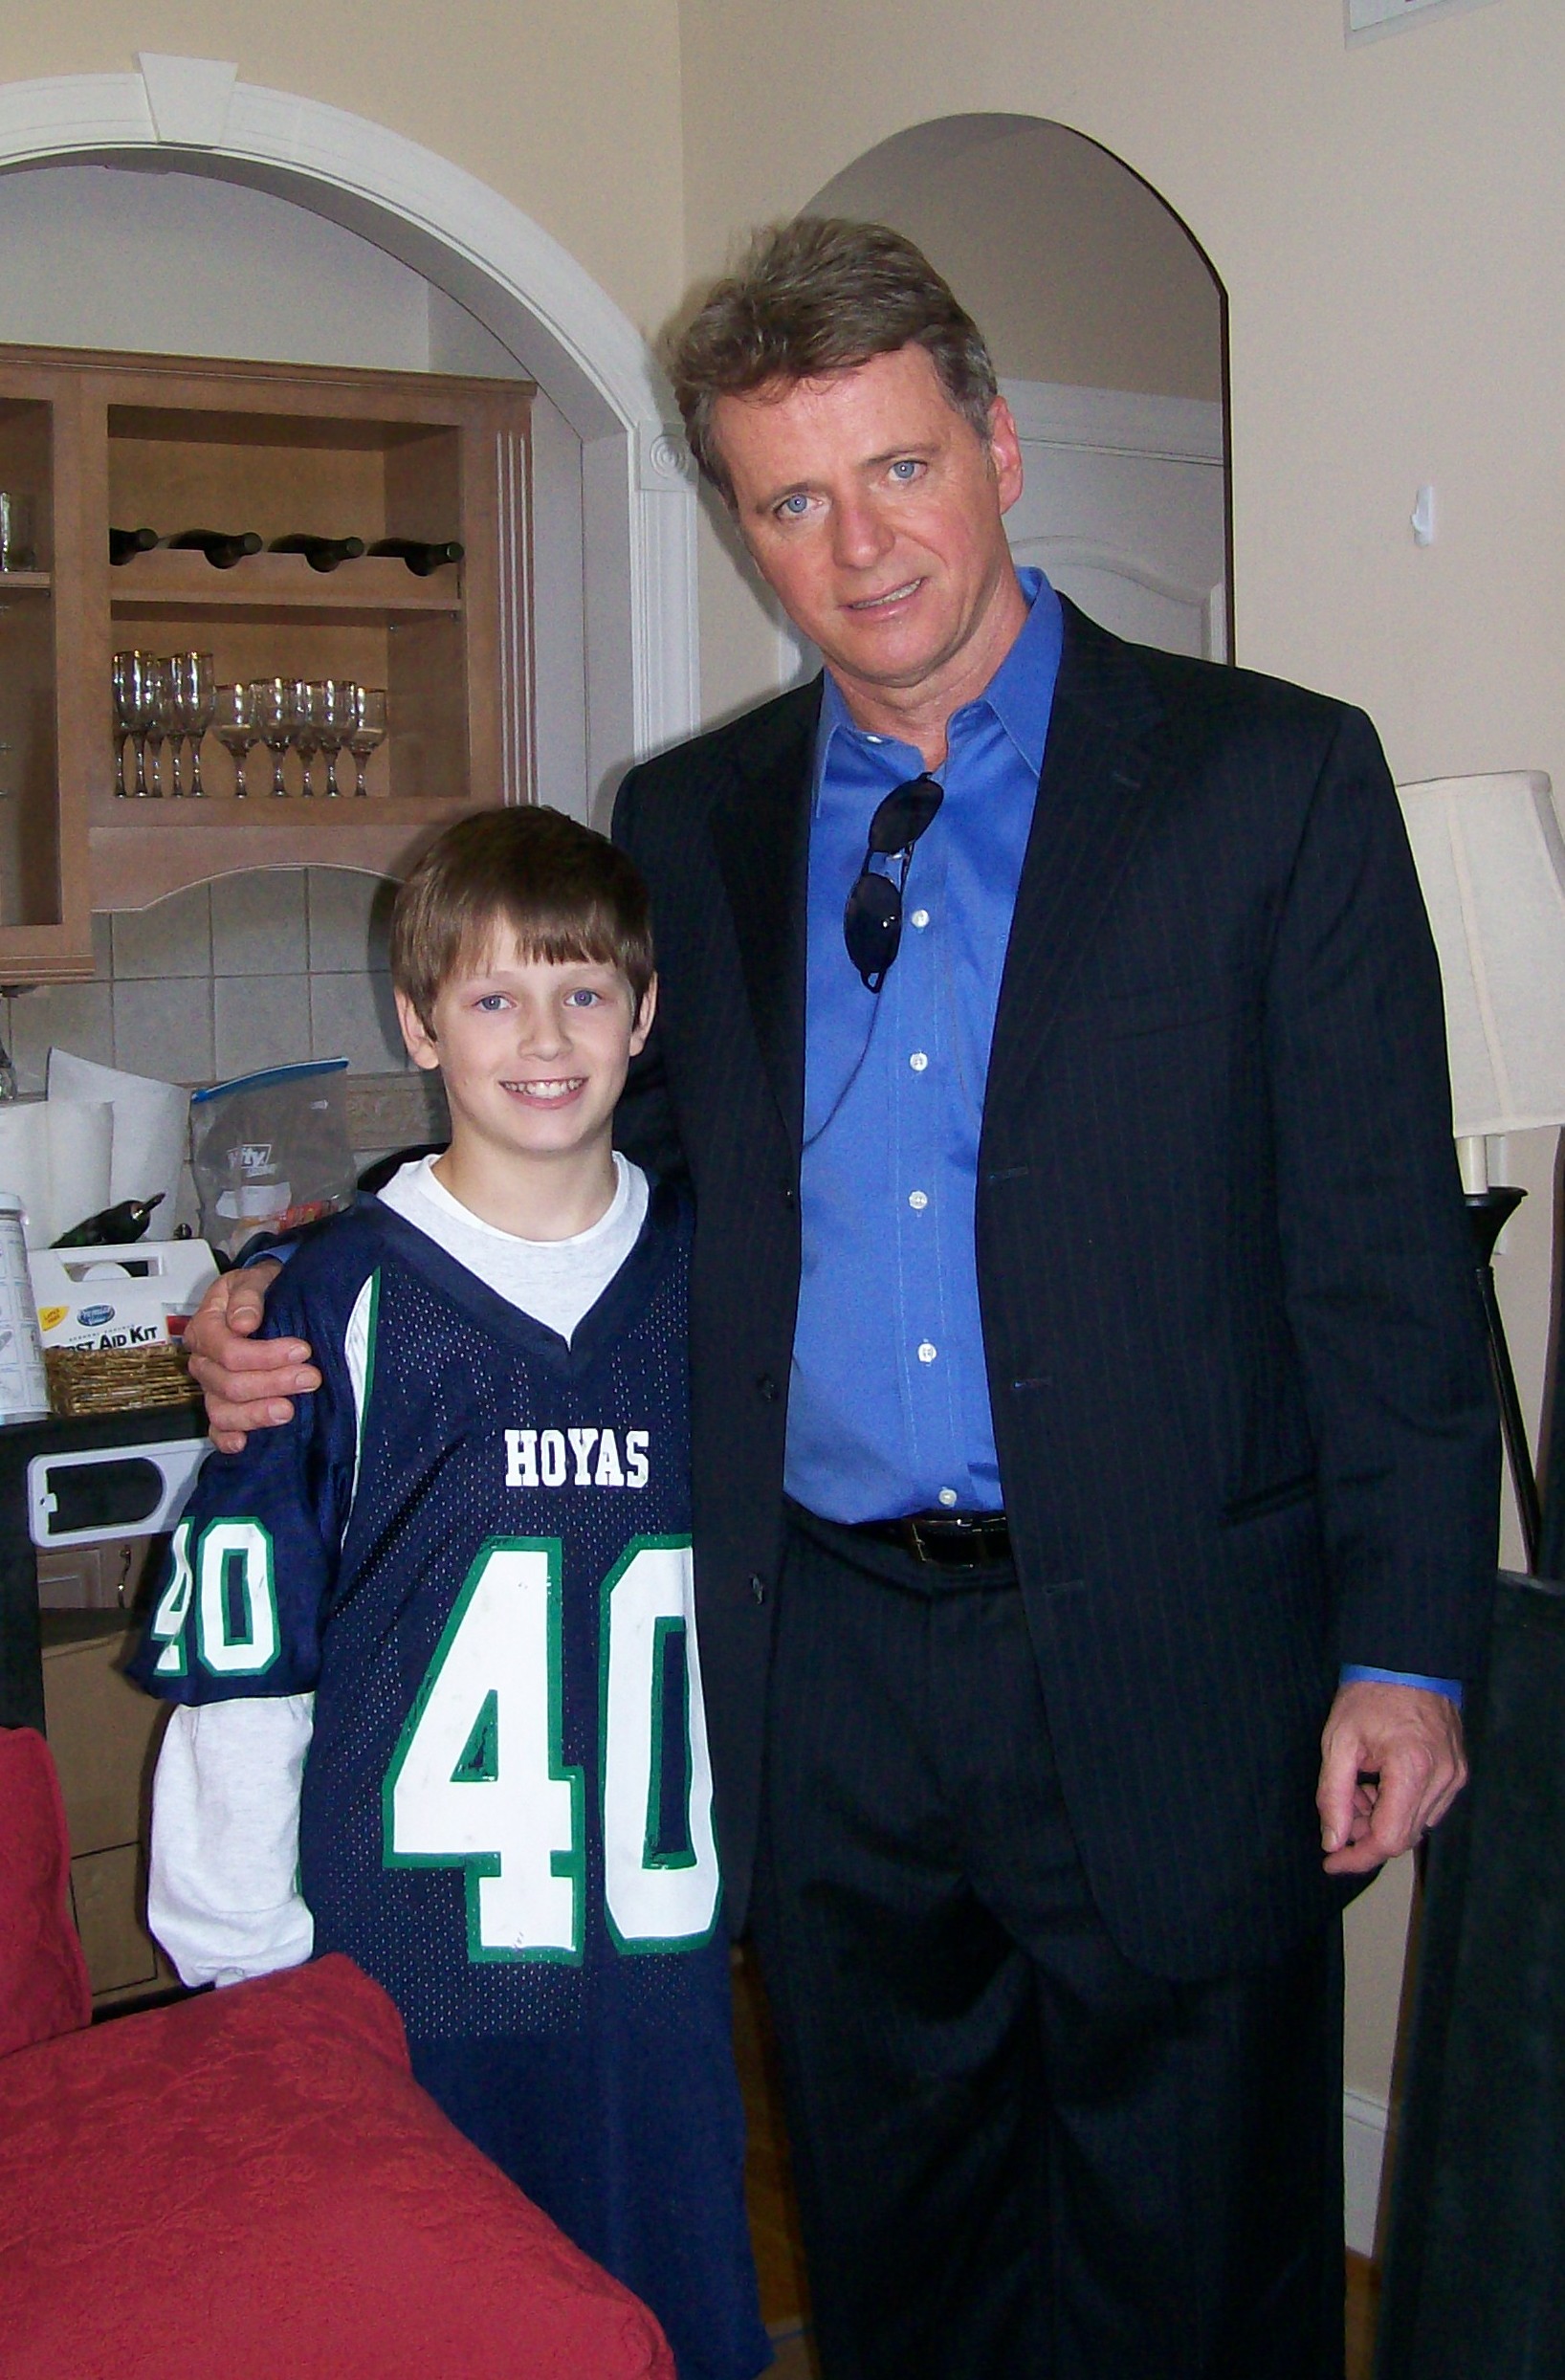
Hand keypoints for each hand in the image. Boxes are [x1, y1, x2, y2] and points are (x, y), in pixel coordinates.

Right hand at [183, 1263, 319, 1453]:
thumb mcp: (254, 1278)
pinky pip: (217, 1428)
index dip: (265, 1355)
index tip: (301, 1350)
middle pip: (230, 1383)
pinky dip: (227, 1438)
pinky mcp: (224, 1404)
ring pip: (223, 1410)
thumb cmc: (258, 1290)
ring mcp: (212, 1386)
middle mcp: (205, 1361)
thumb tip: (244, 1321)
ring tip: (288, 1410)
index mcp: (205, 1328)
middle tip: (309, 1377)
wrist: (267, 1298)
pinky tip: (245, 1443)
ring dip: (257, 1413)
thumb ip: (248, 1296)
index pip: (228, 1351)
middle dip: (273, 1382)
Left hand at [1317, 1680, 1467, 1875]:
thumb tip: (1333, 1842)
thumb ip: (1334, 1796)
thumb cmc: (1369, 1696)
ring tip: (1357, 1790)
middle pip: (1404, 1837)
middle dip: (1366, 1835)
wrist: (1407, 1661)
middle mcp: (1442, 1779)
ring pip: (1416, 1825)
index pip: (1389, 1838)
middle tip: (1340, 1814)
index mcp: (1412, 1769)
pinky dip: (1400, 1807)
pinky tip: (1379, 1785)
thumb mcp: (1339, 1743)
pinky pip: (1428, 1807)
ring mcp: (1455, 1776)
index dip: (1358, 1856)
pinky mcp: (1458, 1771)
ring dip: (1383, 1820)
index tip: (1332, 1860)